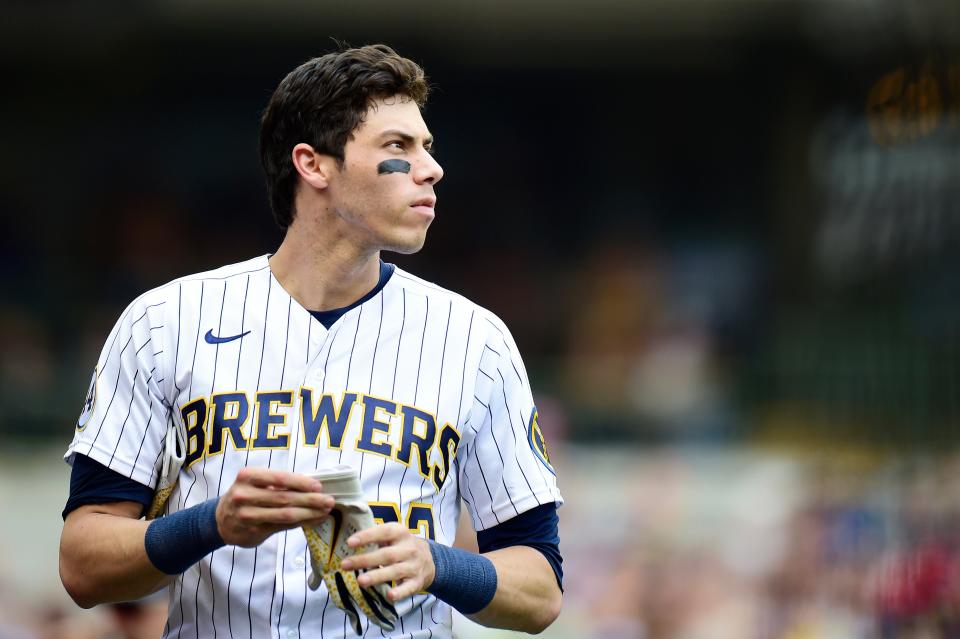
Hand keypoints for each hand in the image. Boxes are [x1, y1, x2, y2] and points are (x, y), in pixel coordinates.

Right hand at [217, 467, 334, 546]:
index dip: (301, 482)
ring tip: (325, 511)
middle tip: (329, 500)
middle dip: (311, 499)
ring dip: (309, 513)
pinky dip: (302, 523)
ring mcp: (248, 515)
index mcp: (248, 476)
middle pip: (285, 498)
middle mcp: (245, 495)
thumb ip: (277, 484)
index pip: (280, 478)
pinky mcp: (254, 531)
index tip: (319, 486)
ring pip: (285, 515)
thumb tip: (312, 484)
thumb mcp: (254, 482)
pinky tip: (314, 520)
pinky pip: (283, 526)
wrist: (220, 520)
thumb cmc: (245, 495)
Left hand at [340, 523, 434, 602]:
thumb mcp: (394, 535)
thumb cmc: (402, 546)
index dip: (367, 536)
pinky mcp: (417, 582)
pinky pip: (408, 588)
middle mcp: (409, 548)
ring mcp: (414, 566)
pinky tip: (390, 596)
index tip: (350, 542)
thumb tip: (349, 541)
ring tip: (360, 581)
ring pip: (394, 571)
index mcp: (401, 533)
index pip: (383, 532)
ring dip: (377, 576)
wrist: (430, 560)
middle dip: (365, 560)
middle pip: (386, 555)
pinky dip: (399, 592)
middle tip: (345, 565)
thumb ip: (376, 536)